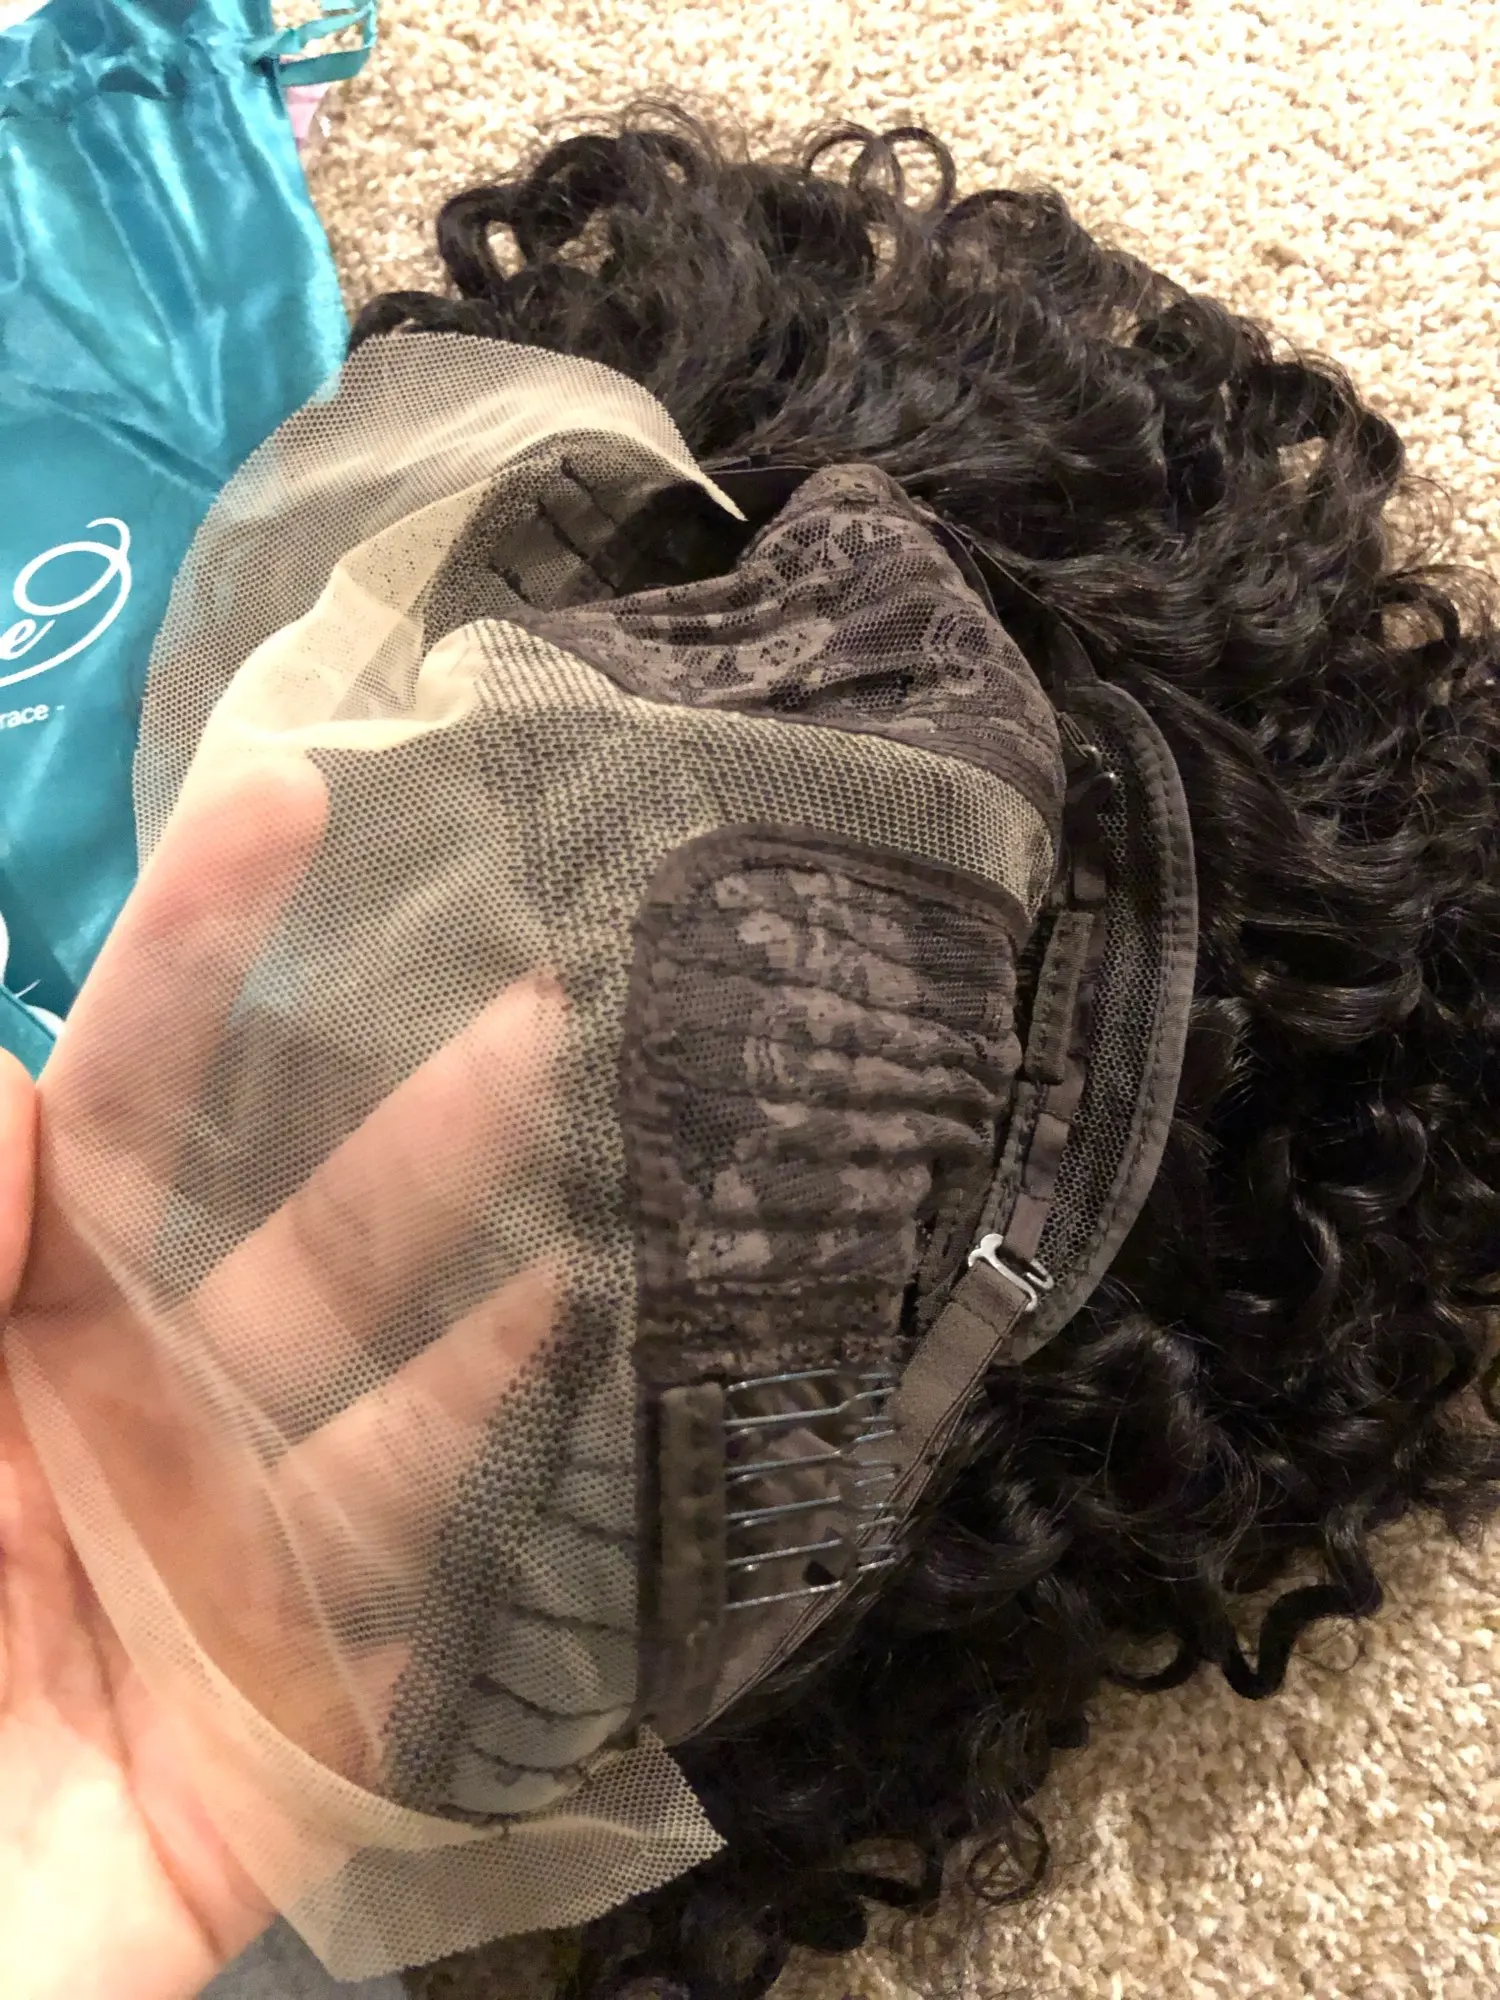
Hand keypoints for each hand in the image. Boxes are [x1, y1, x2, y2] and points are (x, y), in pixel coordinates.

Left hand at [0, 759, 563, 1999]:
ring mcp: (226, 1552)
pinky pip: (395, 1561)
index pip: (117, 1109)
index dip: (190, 953)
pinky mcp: (296, 1706)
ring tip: (581, 1090)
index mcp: (8, 1332)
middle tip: (525, 951)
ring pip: (370, 1367)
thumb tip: (14, 1063)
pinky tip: (565, 1320)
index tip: (288, 802)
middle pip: (281, 1221)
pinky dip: (475, 1439)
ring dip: (470, 1227)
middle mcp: (133, 1414)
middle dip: (394, 1086)